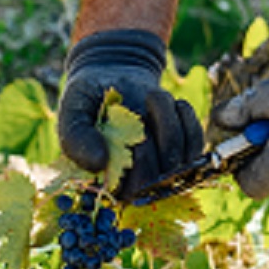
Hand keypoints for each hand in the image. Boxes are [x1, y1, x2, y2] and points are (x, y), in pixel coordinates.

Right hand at [58, 29, 203, 200]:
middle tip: (141, 108)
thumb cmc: (87, 99)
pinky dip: (187, 118)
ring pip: (181, 161)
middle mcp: (135, 183)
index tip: (131, 128)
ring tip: (151, 96)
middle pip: (159, 182)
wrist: (111, 77)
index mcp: (106, 183)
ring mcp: (161, 169)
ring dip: (170, 121)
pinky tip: (171, 103)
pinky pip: (196, 145)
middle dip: (156, 140)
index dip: (138, 162)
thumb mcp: (72, 112)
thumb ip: (75, 138)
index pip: (131, 192)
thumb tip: (98, 164)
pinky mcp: (182, 152)